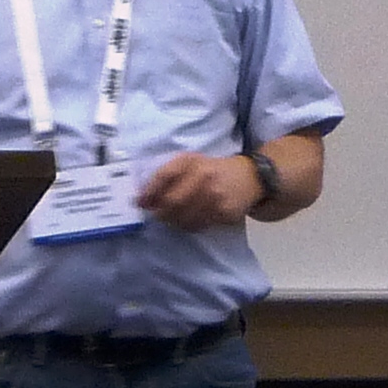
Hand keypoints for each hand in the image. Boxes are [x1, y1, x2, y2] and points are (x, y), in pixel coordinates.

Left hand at [136, 152, 258, 230]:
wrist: (248, 177)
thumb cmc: (212, 169)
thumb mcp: (191, 162)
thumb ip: (168, 174)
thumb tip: (143, 197)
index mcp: (192, 161)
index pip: (164, 176)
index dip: (149, 191)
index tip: (139, 202)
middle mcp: (203, 176)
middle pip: (172, 201)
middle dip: (158, 211)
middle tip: (154, 215)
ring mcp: (215, 196)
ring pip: (184, 217)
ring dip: (171, 221)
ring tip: (169, 219)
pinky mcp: (224, 212)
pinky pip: (198, 225)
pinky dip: (187, 225)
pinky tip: (187, 220)